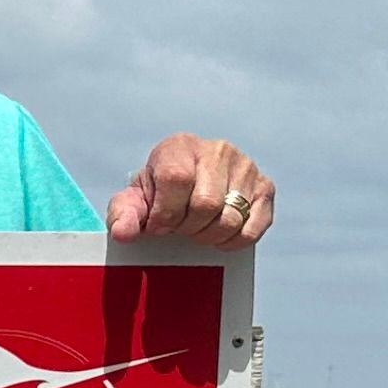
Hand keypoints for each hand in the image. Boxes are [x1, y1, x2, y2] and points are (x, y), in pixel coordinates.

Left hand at [109, 135, 271, 243]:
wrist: (186, 184)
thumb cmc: (159, 193)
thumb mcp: (134, 201)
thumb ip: (123, 215)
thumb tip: (123, 233)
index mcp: (180, 146)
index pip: (176, 180)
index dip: (165, 213)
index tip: (158, 225)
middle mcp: (217, 151)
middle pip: (206, 204)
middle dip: (187, 227)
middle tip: (179, 228)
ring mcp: (245, 168)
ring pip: (230, 219)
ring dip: (209, 236)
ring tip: (196, 228)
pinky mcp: (265, 188)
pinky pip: (252, 229)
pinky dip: (232, 241)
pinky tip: (217, 234)